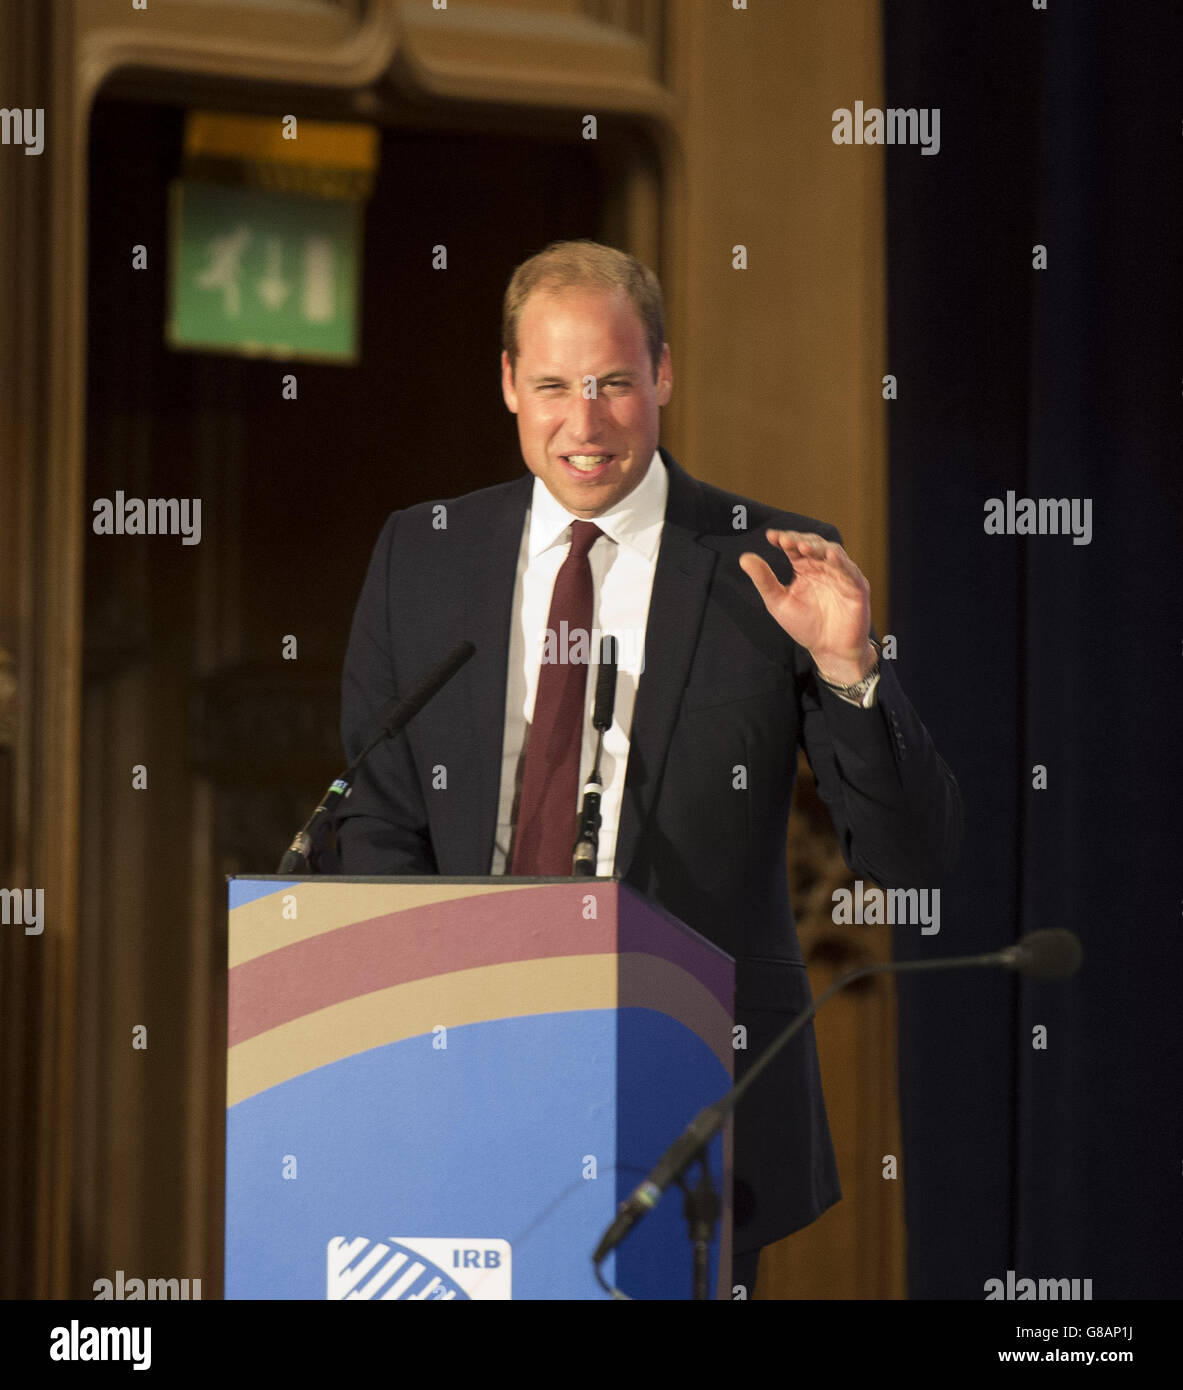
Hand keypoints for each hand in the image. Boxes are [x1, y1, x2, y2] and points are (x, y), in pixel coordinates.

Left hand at [739, 529, 874, 683]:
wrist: (829, 651)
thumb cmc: (805, 626)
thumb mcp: (778, 602)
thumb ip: (764, 580)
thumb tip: (744, 558)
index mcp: (805, 568)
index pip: (795, 546)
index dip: (784, 538)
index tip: (771, 536)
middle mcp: (823, 567)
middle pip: (814, 544)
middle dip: (800, 540)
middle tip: (785, 540)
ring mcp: (841, 575)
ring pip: (832, 552)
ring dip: (818, 548)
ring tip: (803, 546)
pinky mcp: (857, 587)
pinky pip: (850, 571)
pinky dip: (841, 562)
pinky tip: (830, 557)